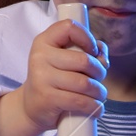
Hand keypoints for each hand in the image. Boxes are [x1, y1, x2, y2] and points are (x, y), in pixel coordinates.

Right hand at [14, 17, 109, 135]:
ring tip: (97, 95)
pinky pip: (81, 101)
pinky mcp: (47, 98)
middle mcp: (40, 56)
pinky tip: (94, 107)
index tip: (92, 52)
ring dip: (99, 92)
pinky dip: (94, 107)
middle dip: (100, 72)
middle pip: (85, 60)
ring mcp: (41, 77)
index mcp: (44, 41)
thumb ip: (86, 51)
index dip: (87, 38)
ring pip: (85, 83)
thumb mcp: (65, 60)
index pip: (69, 27)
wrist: (32, 106)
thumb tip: (102, 53)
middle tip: (97, 79)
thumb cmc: (55, 80)